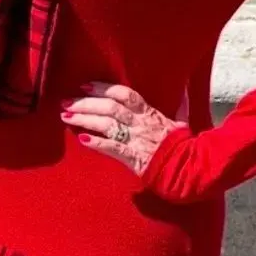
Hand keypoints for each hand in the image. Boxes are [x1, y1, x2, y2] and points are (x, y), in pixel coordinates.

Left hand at [60, 81, 186, 175]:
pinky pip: (113, 148)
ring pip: (107, 125)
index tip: (84, 85)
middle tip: (66, 101)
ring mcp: (136, 140)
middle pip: (109, 107)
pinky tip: (82, 139)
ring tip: (66, 117)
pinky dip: (97, 143)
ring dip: (85, 119)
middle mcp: (140, 123)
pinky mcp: (134, 158)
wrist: (189, 169)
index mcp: (150, 112)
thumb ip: (180, 104)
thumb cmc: (183, 145)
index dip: (102, 88)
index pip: (123, 94)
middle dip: (86, 103)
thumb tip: (185, 88)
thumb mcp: (182, 120)